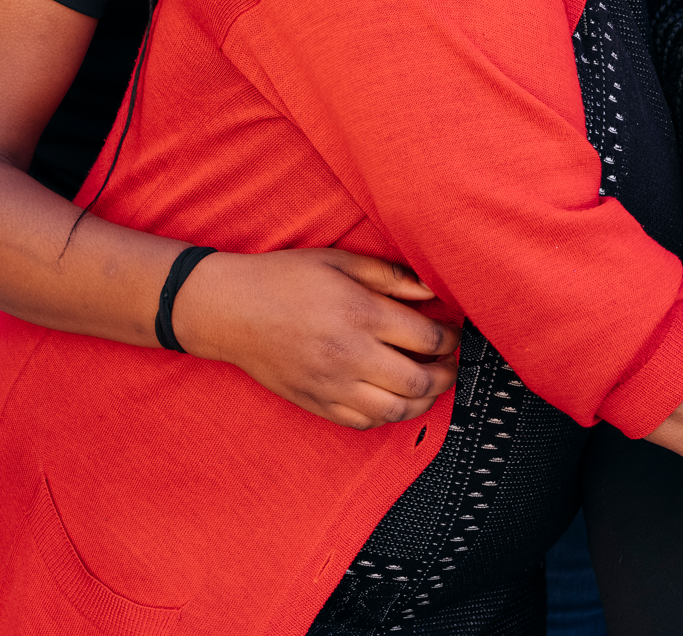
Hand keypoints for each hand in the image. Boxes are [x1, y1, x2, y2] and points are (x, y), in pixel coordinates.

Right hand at [171, 249, 459, 428]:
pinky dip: (388, 415)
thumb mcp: (339, 261)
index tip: (453, 332)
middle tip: (450, 362)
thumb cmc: (283, 280)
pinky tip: (392, 397)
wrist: (229, 310)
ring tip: (428, 383)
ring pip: (397, 411)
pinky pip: (365, 423)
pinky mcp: (316, 403)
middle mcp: (350, 355)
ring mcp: (332, 385)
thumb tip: (431, 291)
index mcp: (361, 314)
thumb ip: (390, 276)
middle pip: (421, 381)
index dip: (452, 338)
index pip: (429, 339)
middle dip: (447, 374)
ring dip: (424, 400)